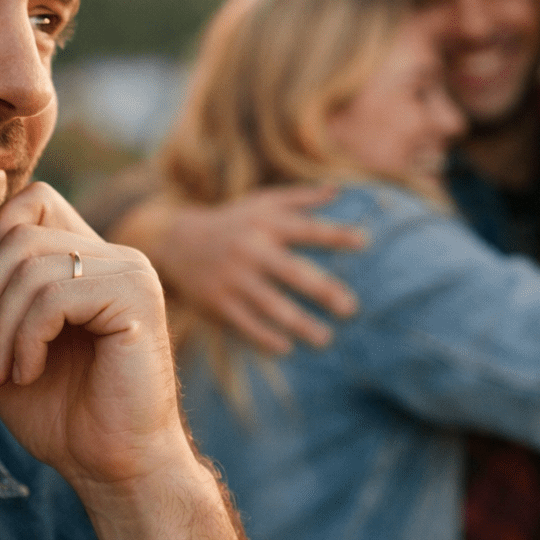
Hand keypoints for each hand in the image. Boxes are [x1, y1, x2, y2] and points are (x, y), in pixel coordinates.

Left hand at [0, 183, 189, 495]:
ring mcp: (130, 273)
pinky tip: (30, 372)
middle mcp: (115, 256)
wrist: (112, 466)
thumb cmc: (62, 412)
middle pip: (23, 231)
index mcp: (90, 258)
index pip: (34, 201)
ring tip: (5, 372)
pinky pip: (57, 295)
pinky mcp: (137, 299)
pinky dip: (27, 337)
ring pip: (35, 263)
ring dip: (3, 326)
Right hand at [131, 184, 365, 353]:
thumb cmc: (232, 222)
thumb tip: (338, 191)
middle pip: (292, 272)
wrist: (175, 242)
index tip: (364, 241)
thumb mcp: (260, 203)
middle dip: (322, 290)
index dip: (334, 235)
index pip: (305, 229)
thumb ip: (299, 198)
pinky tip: (287, 348)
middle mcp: (250, 250)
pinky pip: (245, 324)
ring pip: (270, 304)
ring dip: (299, 324)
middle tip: (351, 308)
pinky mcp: (218, 302)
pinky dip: (265, 337)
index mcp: (264, 224)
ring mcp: (233, 278)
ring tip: (325, 339)